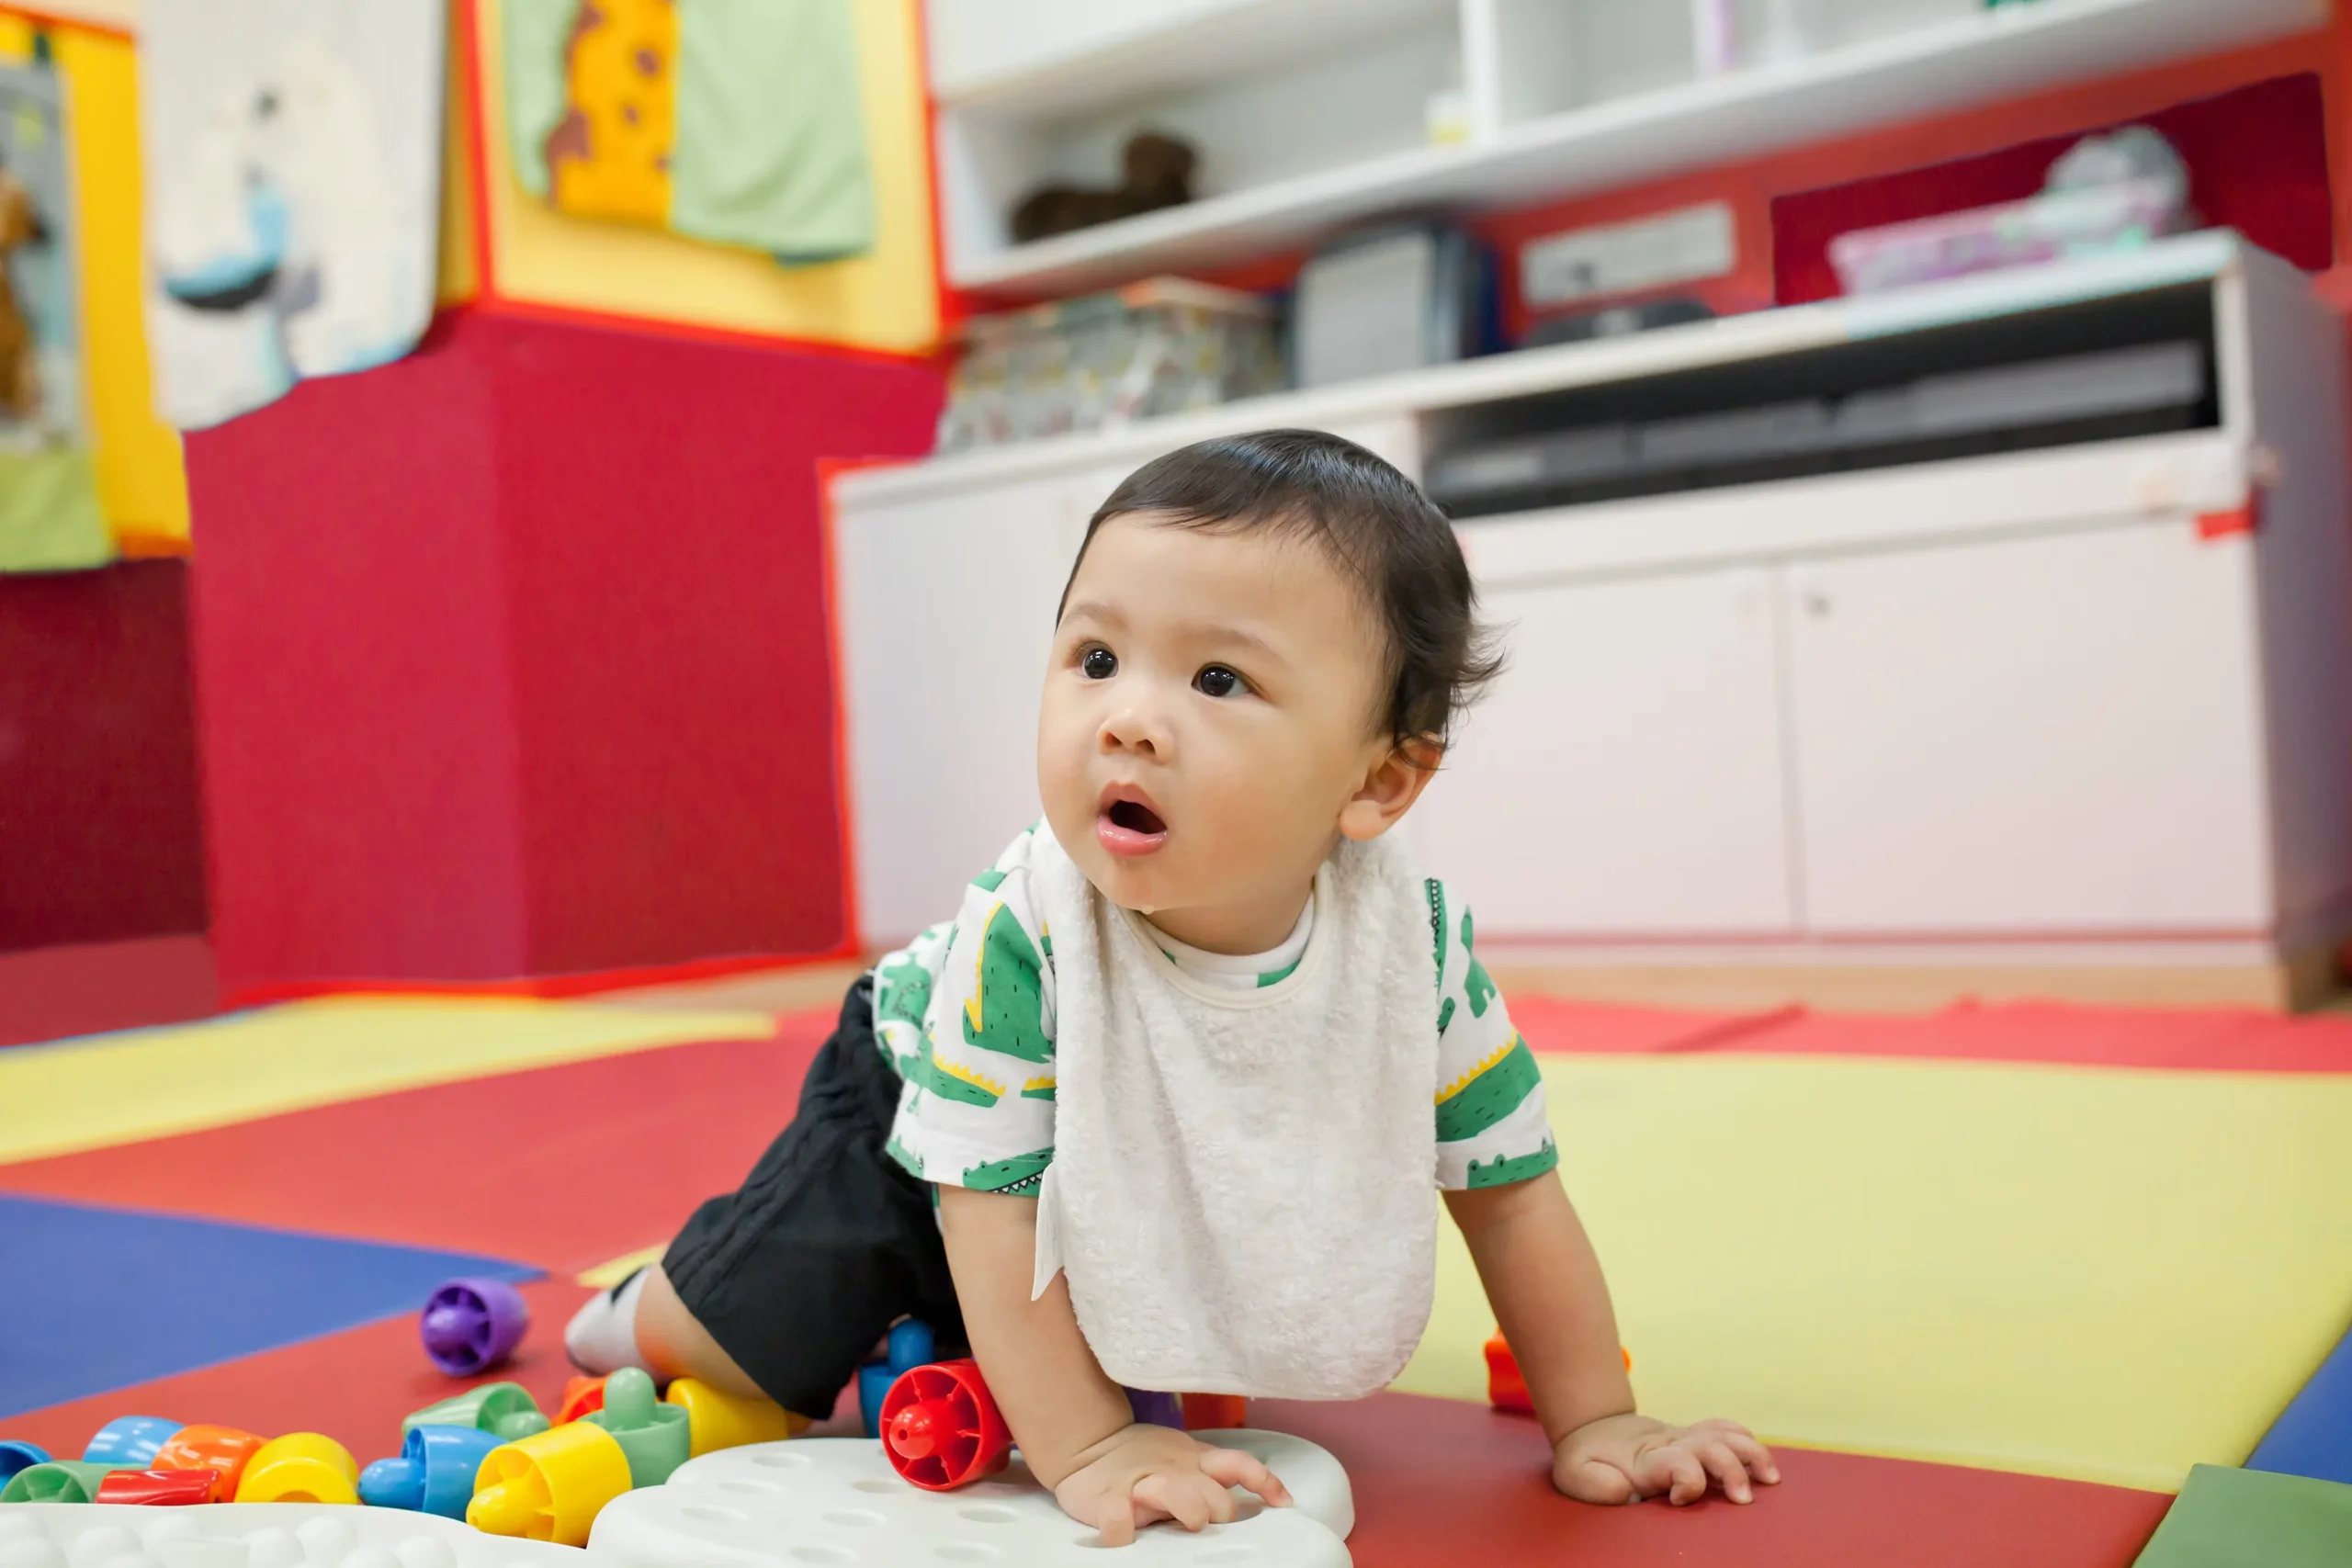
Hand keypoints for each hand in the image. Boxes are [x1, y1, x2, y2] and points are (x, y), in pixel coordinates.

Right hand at [1052, 1422, 1293, 1545]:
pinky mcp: (1107, 1497)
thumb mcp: (1186, 1456)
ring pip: (1172, 1493)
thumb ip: (1216, 1473)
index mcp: (1194, 1460)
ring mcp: (1140, 1482)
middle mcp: (1172, 1470)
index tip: (1283, 1504)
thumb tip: (1264, 1497)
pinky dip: (1123, 1531)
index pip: (1239, 1464)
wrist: (1088, 1442)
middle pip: (1211, 1490)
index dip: (1264, 1482)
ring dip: (1189, 1510)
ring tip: (1188, 1524)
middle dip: (1220, 1510)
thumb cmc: (1142, 1456)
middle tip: (1210, 1522)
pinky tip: (1126, 1539)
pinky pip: (1117, 1517)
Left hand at [1552, 1413, 1778, 1505]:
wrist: (1591, 1429)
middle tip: (1744, 1500)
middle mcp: (1672, 1445)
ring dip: (1751, 1454)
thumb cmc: (1585, 1461)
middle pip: (1711, 1446)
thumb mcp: (1576, 1475)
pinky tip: (1763, 1463)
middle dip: (1731, 1470)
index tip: (1679, 1499)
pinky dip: (1746, 1440)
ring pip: (1725, 1435)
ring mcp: (1685, 1438)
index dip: (1687, 1480)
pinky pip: (1724, 1429)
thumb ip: (1598, 1486)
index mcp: (1647, 1460)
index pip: (1678, 1462)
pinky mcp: (1693, 1438)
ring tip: (1772, 1478)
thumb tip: (1626, 1492)